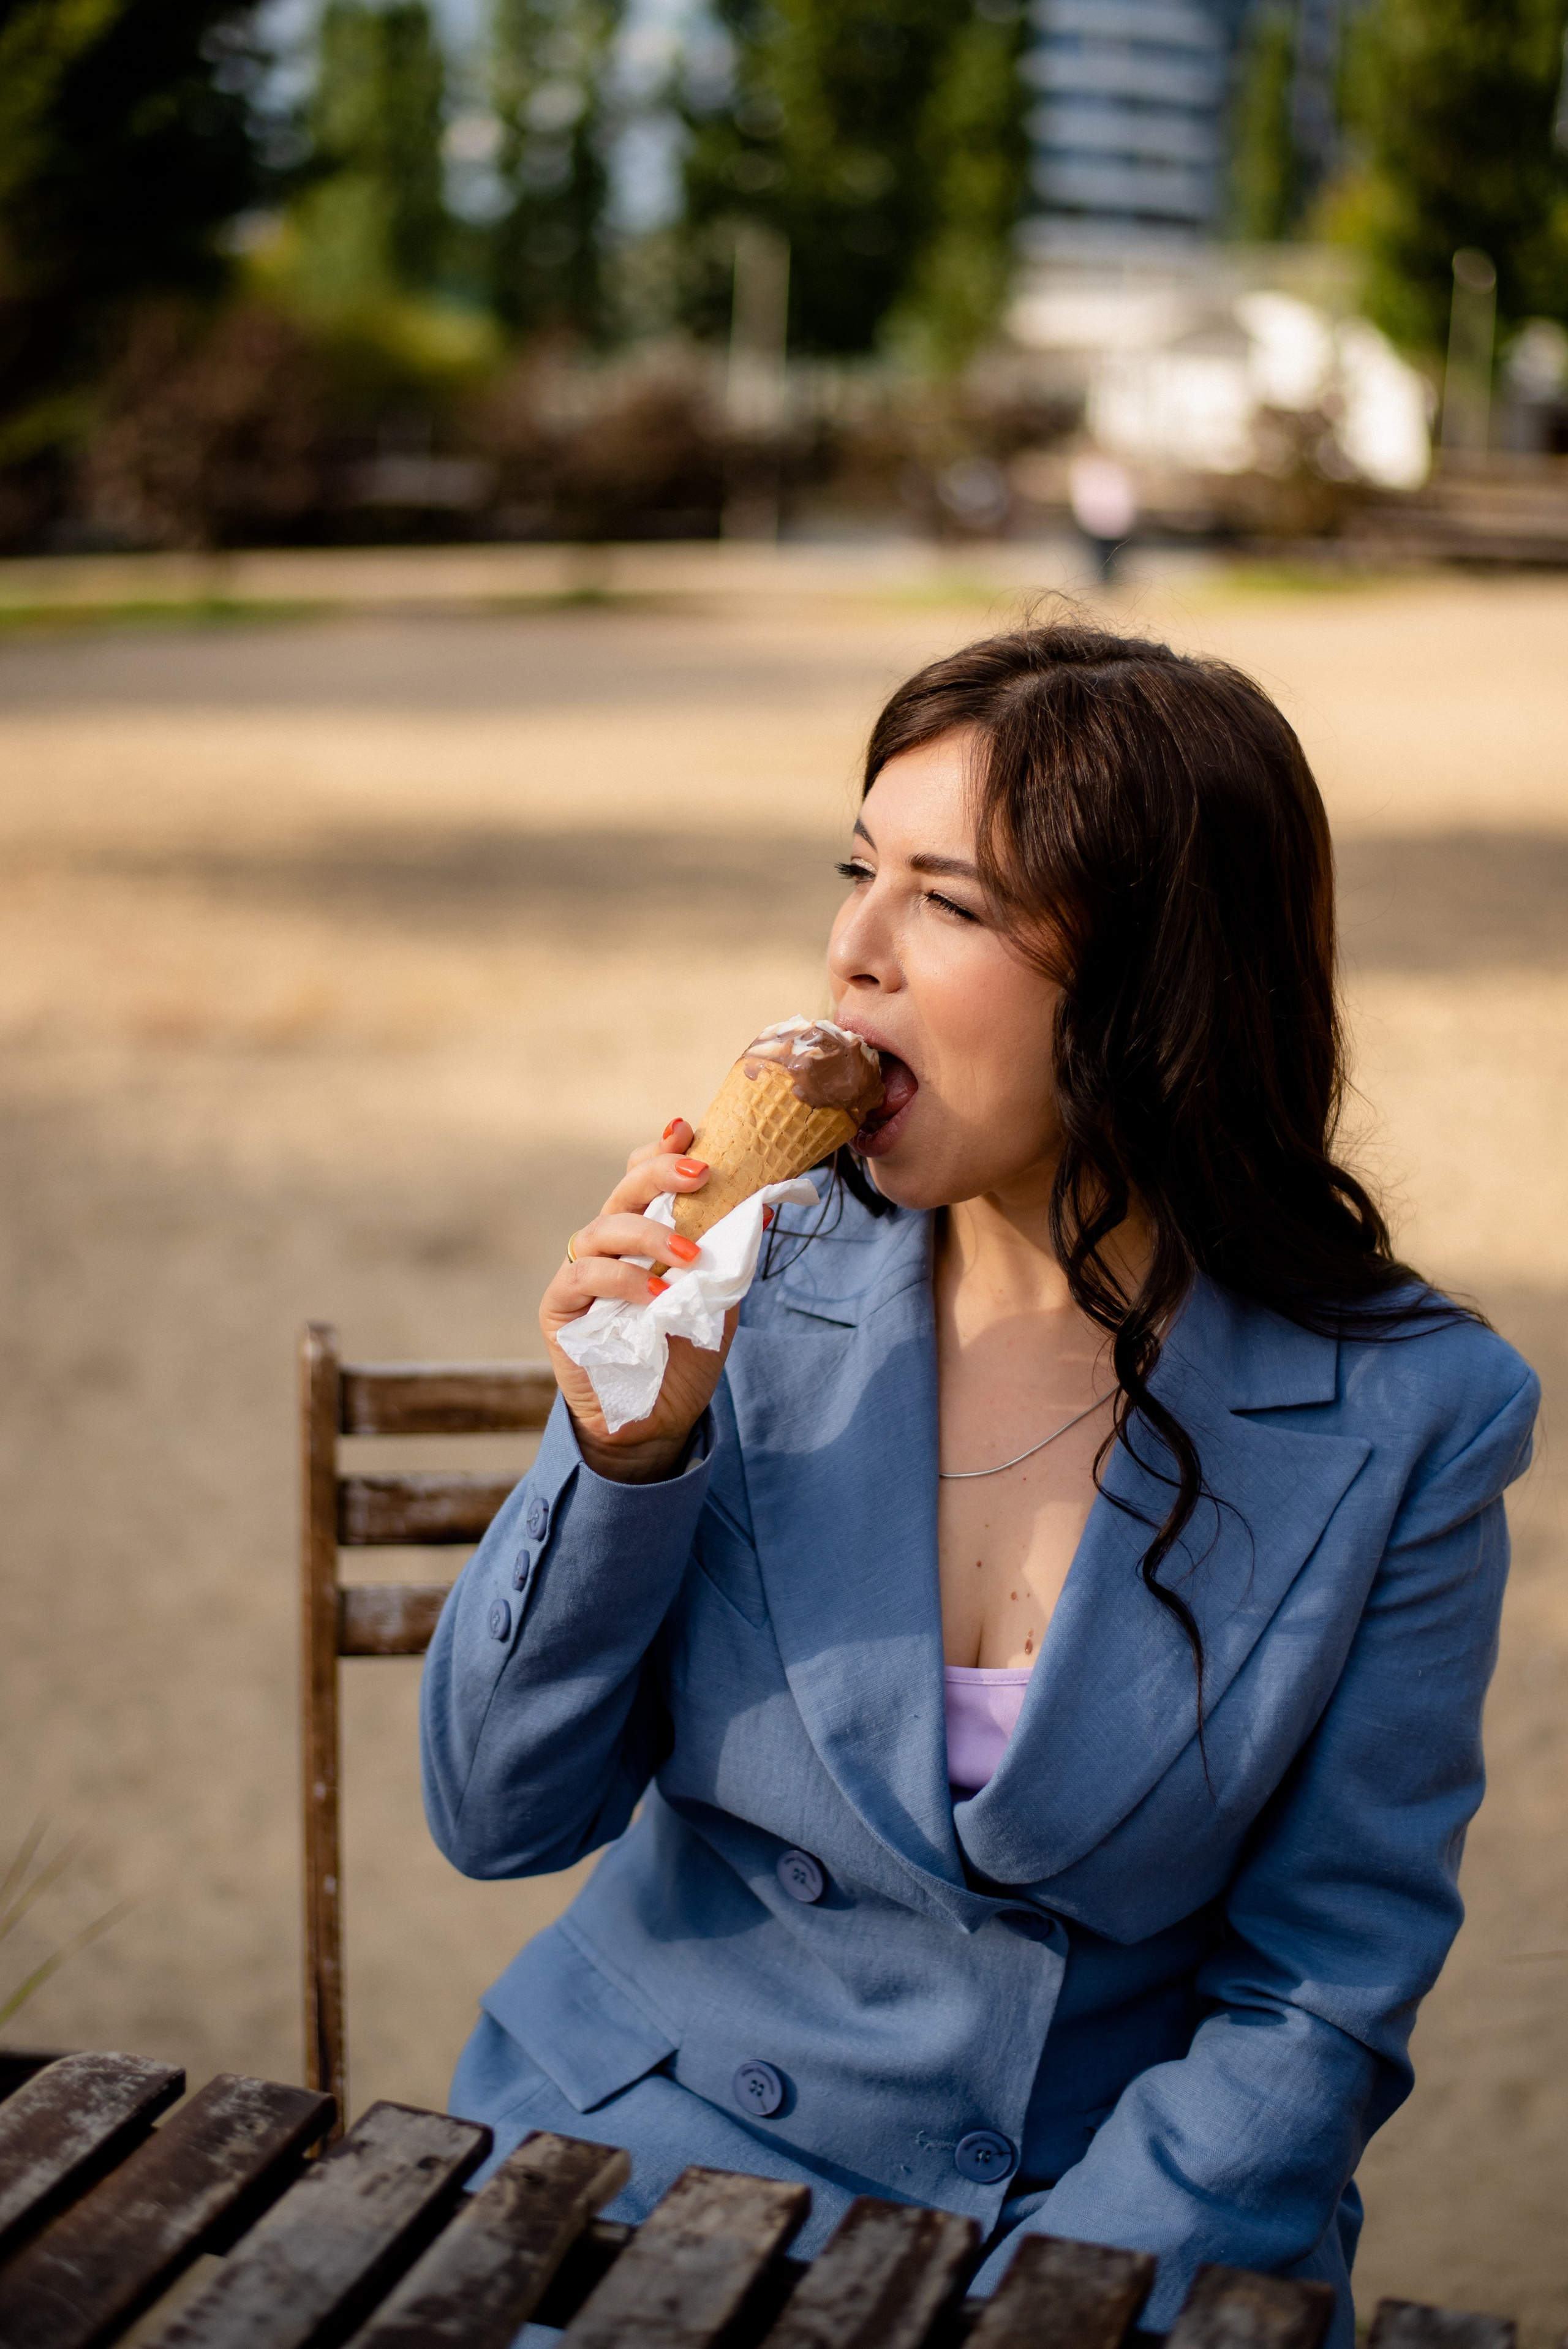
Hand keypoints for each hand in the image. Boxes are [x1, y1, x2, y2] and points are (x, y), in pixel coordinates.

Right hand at [541, 1120, 736, 1482]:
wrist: (656, 1419)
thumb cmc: (685, 1354)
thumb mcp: (718, 1300)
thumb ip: (729, 1258)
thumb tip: (764, 1211)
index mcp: (641, 1233)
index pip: (642, 1177)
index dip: (662, 1151)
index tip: (690, 1129)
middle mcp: (607, 1245)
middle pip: (622, 1191)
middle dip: (658, 1173)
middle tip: (700, 1173)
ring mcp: (579, 1273)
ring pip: (602, 1229)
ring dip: (649, 1234)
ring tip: (688, 1255)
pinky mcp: (560, 1308)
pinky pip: (585, 1278)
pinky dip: (624, 1281)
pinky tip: (657, 1296)